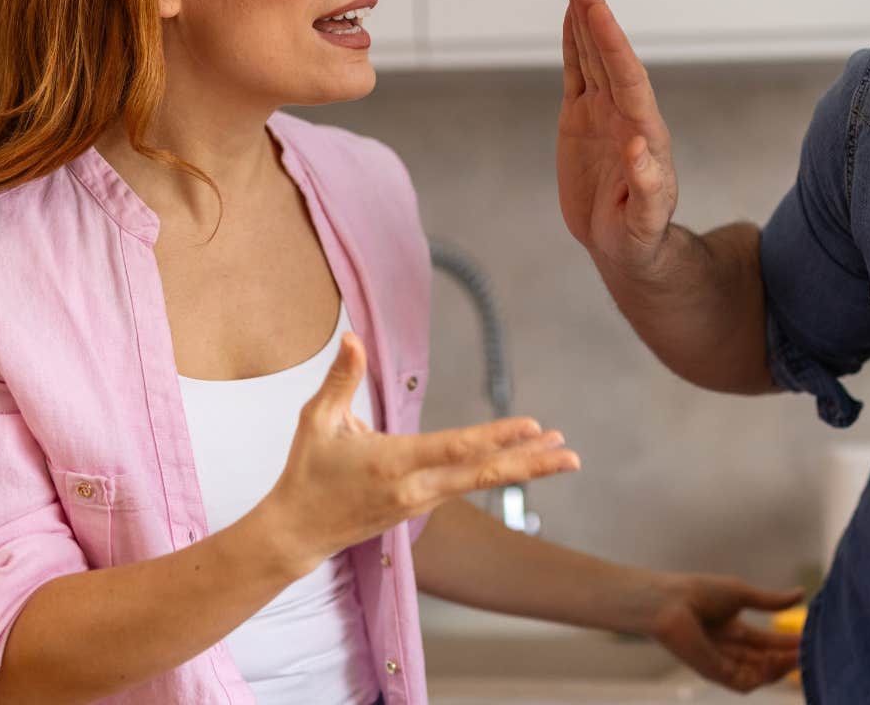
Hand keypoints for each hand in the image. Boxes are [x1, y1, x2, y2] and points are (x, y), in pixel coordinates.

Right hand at [260, 333, 579, 576]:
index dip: (497, 437)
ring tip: (563, 453)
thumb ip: (341, 379)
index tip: (532, 425)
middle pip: (484, 475)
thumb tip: (352, 337)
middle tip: (572, 454)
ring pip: (481, 482)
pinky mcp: (420, 508)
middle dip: (532, 463)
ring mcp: (421, 502)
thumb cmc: (306, 472)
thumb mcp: (316, 421)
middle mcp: (415, 488)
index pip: (456, 448)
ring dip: (524, 467)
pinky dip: (498, 473)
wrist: (297, 532)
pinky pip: (467, 487)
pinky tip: (522, 462)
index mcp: (393, 463)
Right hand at [557, 0, 678, 275]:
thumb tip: (639, 147)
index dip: (611, 44)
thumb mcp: (646, 222)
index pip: (628, 80)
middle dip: (597, 18)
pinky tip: (572, 19)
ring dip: (586, 22)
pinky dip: (574, 46)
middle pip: (610, 58)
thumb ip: (648, 188)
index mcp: (644, 134)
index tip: (596, 11)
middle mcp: (626, 115)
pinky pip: (578, 75)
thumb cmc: (640, 237)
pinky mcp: (583, 120)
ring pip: (594, 59)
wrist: (626, 245)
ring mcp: (605, 114)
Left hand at [645, 574, 805, 692]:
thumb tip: (802, 593)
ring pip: (760, 676)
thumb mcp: (741, 594)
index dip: (788, 642)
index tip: (810, 637)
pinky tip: (774, 660)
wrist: (670, 602)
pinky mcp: (716, 674)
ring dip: (780, 669)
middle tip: (810, 650)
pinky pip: (747, 683)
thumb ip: (771, 601)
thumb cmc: (697, 593)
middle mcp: (730, 650)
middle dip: (789, 657)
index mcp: (734, 631)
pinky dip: (764, 676)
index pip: (768, 642)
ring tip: (796, 656)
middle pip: (767, 661)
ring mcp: (723, 664)